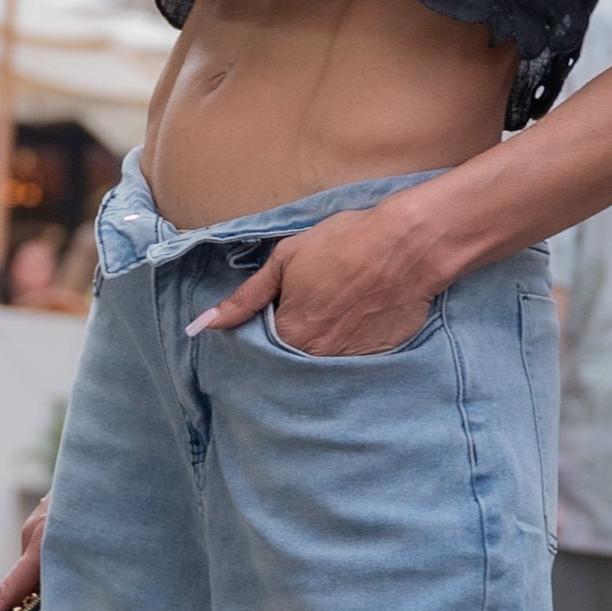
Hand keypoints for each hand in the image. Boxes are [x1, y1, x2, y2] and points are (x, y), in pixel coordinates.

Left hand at [190, 203, 442, 358]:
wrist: (409, 245)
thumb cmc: (344, 244)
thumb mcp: (286, 260)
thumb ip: (245, 298)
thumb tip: (202, 325)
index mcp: (289, 335)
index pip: (261, 351)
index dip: (261, 335)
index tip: (271, 318)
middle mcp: (317, 358)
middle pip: (291, 362)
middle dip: (289, 346)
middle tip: (305, 315)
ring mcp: (351, 362)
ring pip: (321, 366)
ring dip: (318, 351)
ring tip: (330, 320)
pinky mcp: (379, 359)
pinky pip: (353, 364)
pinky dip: (348, 349)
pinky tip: (354, 325)